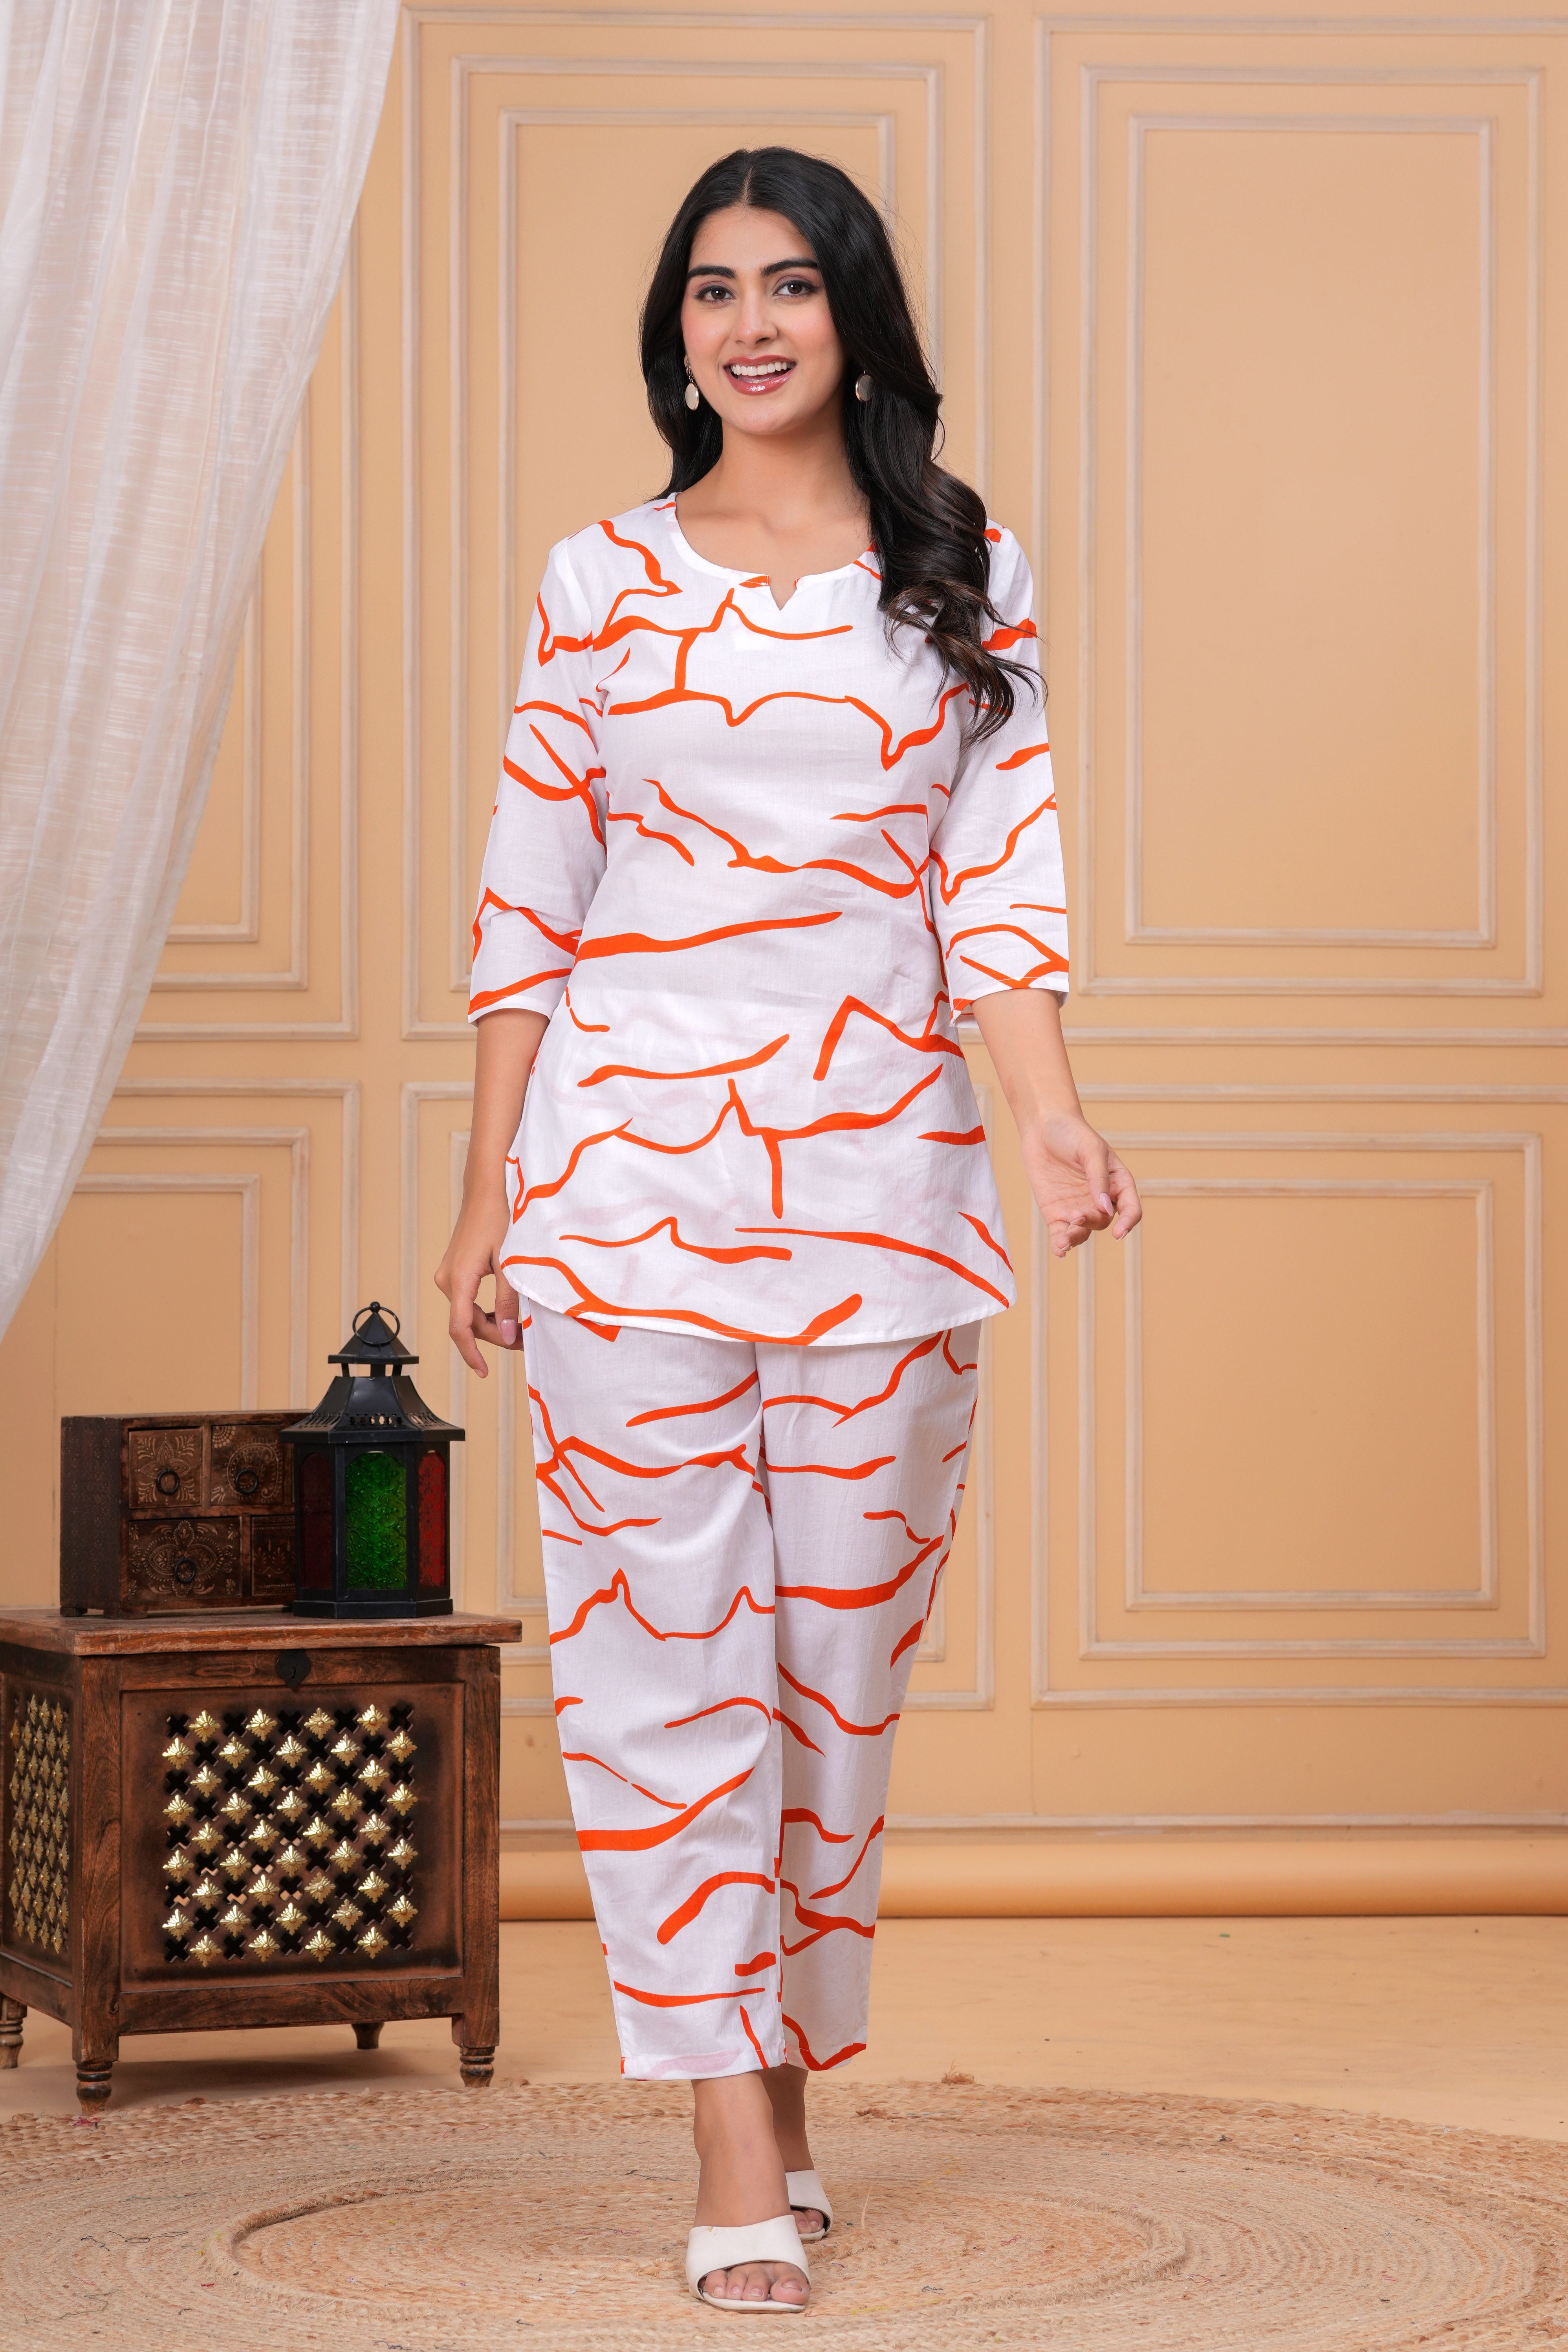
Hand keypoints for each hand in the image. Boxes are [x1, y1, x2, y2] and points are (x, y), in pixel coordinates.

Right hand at [434, 1191, 522, 1375]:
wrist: (486, 1190)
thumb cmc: (500, 1217)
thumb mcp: (511, 1262)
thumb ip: (509, 1301)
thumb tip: (508, 1334)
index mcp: (459, 1280)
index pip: (460, 1329)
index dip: (471, 1355)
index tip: (483, 1372)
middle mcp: (447, 1280)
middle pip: (467, 1324)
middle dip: (494, 1337)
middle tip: (523, 1342)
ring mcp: (448, 1275)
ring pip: (467, 1314)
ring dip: (490, 1324)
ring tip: (518, 1328)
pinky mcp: (454, 1271)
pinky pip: (467, 1301)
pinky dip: (484, 1311)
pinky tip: (504, 1312)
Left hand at [1019, 1113, 1140, 1258]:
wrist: (1042, 1127)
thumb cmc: (1071, 1133)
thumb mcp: (1090, 1151)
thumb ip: (1099, 1178)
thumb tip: (1106, 1208)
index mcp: (1117, 1183)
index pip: (1130, 1208)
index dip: (1129, 1222)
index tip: (1119, 1232)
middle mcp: (1100, 1199)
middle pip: (1104, 1221)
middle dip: (1092, 1222)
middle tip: (1077, 1216)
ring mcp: (1078, 1207)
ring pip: (1083, 1232)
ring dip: (1075, 1239)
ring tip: (1063, 1242)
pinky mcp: (1057, 1212)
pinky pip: (1061, 1233)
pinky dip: (1061, 1244)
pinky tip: (1059, 1250)